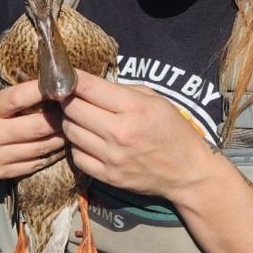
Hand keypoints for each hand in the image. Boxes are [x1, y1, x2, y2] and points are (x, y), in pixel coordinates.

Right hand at [0, 77, 65, 180]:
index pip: (18, 98)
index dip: (42, 91)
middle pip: (37, 127)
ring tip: (73, 125)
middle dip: (60, 117)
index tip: (61, 85)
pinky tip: (62, 143)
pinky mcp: (2, 173)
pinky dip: (54, 153)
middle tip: (75, 108)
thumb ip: (11, 82)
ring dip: (62, 136)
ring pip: (41, 147)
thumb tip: (43, 69)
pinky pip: (37, 163)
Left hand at [61, 69, 213, 199]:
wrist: (188, 172)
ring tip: (81, 118)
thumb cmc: (173, 130)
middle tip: (72, 97)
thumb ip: (123, 90)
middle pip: (73, 109)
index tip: (65, 76)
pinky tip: (88, 140)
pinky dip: (78, 145)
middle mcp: (120, 132)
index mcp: (135, 108)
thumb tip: (90, 85)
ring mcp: (112, 157)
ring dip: (71, 122)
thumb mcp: (156, 99)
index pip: (89, 88)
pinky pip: (76, 156)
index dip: (71, 78)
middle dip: (68, 100)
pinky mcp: (108, 177)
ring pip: (70, 131)